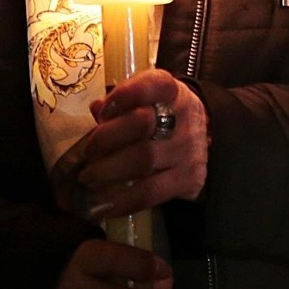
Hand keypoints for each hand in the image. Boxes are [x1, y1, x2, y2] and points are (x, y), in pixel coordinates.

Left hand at [79, 69, 208, 219]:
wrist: (200, 138)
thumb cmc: (162, 113)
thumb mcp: (146, 98)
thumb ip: (121, 101)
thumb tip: (97, 109)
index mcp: (171, 90)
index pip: (154, 84)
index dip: (125, 95)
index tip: (103, 110)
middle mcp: (184, 116)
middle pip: (142, 123)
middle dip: (108, 137)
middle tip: (88, 151)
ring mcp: (188, 149)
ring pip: (144, 160)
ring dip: (109, 171)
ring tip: (87, 178)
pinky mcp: (189, 179)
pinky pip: (151, 193)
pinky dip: (123, 200)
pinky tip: (103, 204)